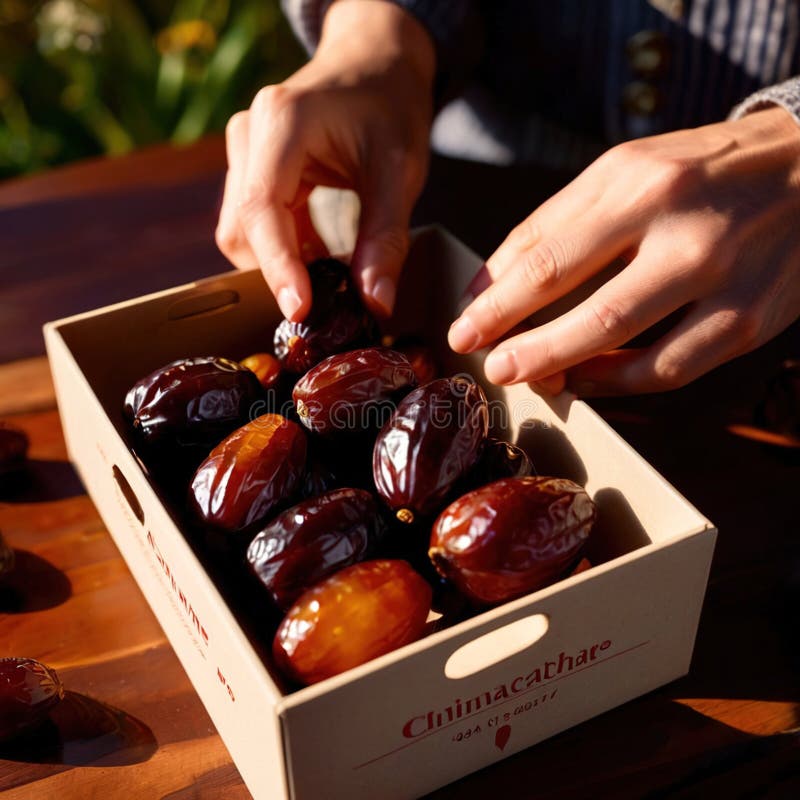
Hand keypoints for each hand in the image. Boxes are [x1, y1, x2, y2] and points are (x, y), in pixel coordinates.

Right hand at [216, 0, 434, 320]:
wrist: (375, 62)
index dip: (277, 267)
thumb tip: (375, 304)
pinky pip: (253, 223)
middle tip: (328, 304)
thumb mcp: (400, 171)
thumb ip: (386, 238)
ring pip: (242, 230)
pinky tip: (318, 253)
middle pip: (243, 226)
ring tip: (329, 273)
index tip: (300, 311)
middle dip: (281, 271)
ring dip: (281, 262)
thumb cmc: (390, 106)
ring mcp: (244, 149)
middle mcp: (249, 133)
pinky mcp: (250, 167)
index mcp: (282, 122)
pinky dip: (284, 248)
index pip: (262, 208)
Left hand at [449, 107, 799, 395]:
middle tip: (488, 366)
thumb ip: (555, 223)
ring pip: (630, 350)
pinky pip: (670, 371)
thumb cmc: (697, 170)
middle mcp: (686, 234)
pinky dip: (618, 382)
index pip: (548, 259)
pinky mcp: (749, 321)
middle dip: (525, 350)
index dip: (496, 304)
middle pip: (589, 313)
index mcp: (641, 185)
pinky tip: (587, 376)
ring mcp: (726, 282)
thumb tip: (491, 281)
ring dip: (567, 371)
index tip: (463, 328)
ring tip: (530, 376)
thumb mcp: (623, 169)